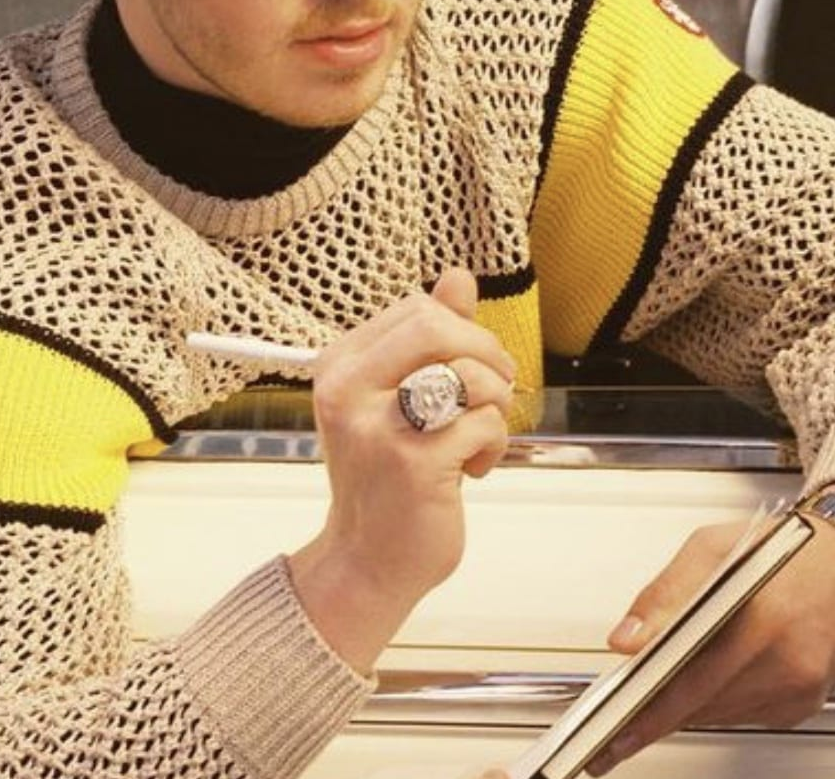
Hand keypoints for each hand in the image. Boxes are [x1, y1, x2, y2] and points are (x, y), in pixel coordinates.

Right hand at [289, 267, 513, 671]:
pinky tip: (472, 469)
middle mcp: (348, 389)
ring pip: (470, 375)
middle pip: (439, 327)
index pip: (418, 309)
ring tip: (477, 437)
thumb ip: (430, 336)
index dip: (463, 332)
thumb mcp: (398, 395)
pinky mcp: (413, 464)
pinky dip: (493, 445)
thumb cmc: (387, 473)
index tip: (469, 370)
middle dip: (486, 355)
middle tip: (491, 394)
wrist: (368, 558)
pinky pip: (484, 423)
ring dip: (495, 405)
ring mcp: (378, 427)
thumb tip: (459, 276)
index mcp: (339, 364)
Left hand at [586, 501, 834, 774]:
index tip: (617, 721)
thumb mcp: (713, 547)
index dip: (649, 704)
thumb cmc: (786, 549)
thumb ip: (666, 593)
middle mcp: (787, 659)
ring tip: (653, 693)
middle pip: (703, 703)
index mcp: (762, 616)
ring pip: (719, 714)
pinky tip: (708, 679)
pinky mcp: (804, 704)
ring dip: (684, 707)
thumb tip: (629, 636)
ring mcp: (799, 687)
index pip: (690, 675)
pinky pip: (744, 715)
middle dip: (655, 715)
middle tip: (618, 726)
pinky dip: (717, 702)